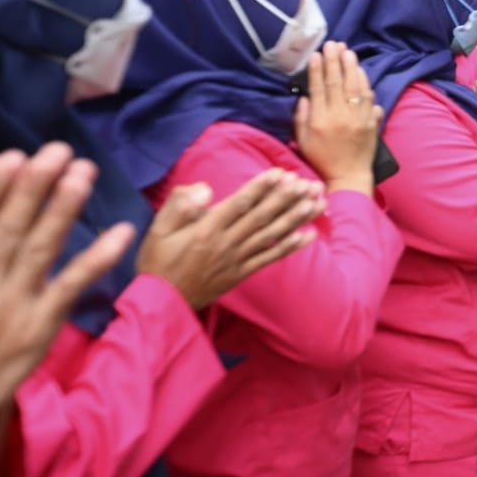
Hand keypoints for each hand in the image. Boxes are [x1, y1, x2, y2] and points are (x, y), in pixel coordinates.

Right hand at [0, 146, 134, 475]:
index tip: (13, 155)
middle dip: (34, 185)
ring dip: (65, 206)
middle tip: (58, 149)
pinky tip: (121, 231)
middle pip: (11, 226)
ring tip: (83, 171)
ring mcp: (12, 305)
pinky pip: (73, 285)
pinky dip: (97, 256)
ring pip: (42, 247)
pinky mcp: (40, 327)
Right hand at [136, 170, 321, 309]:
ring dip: (296, 218)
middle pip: (262, 217)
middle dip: (288, 198)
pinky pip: (271, 259)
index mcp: (206, 230)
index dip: (262, 187)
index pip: (240, 204)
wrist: (163, 303)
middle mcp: (227, 243)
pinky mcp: (243, 273)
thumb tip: (203, 188)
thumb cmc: (158, 262)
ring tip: (318, 203)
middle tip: (309, 183)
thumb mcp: (158, 230)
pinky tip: (310, 236)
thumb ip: (179, 206)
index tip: (282, 173)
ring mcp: (237, 260)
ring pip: (272, 235)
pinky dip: (291, 247)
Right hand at [293, 41, 381, 194]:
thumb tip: (305, 96)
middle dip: (334, 61)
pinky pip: (369, 98)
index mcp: (320, 120)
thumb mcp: (302, 141)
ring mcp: (358, 118)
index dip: (317, 69)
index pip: (318, 88)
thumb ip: (301, 118)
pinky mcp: (371, 122)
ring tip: (348, 51)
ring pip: (355, 86)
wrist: (348, 176)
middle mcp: (339, 116)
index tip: (316, 54)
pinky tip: (360, 71)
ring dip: (351, 67)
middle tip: (333, 44)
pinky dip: (365, 83)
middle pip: (337, 82)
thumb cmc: (321, 159)